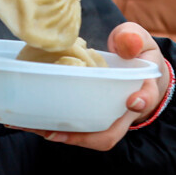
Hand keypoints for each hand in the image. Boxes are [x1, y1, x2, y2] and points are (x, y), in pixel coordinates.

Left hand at [9, 22, 168, 150]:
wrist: (136, 67)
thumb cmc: (134, 51)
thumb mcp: (137, 38)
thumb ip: (131, 38)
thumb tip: (127, 43)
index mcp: (143, 88)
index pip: (146, 98)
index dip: (141, 102)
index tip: (132, 101)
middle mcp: (125, 111)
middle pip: (109, 133)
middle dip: (83, 137)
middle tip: (55, 132)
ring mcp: (106, 117)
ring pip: (88, 136)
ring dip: (61, 135)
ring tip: (34, 127)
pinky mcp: (89, 116)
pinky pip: (74, 128)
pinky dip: (53, 127)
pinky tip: (29, 121)